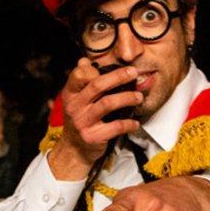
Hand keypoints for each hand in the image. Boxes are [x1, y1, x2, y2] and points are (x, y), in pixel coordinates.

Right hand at [46, 59, 142, 179]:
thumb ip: (81, 81)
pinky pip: (115, 127)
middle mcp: (74, 107)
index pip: (79, 74)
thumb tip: (84, 60)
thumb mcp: (76, 100)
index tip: (113, 66)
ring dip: (127, 98)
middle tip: (133, 72)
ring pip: (107, 103)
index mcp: (70, 95)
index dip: (95, 69)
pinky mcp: (92, 137)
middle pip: (97, 85)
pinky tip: (135, 122)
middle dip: (118, 76)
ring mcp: (82, 122)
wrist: (74, 150)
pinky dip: (128, 123)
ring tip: (139, 97)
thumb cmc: (80, 121)